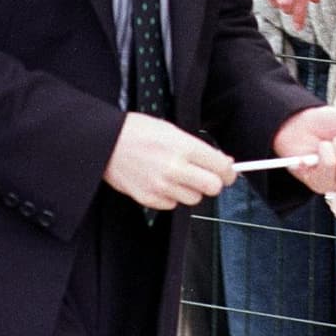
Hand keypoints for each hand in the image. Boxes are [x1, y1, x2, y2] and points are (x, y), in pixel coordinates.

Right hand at [103, 113, 235, 209]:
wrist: (106, 143)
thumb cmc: (138, 131)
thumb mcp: (173, 130)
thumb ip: (199, 148)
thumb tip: (223, 161)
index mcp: (184, 147)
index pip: (221, 167)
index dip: (229, 171)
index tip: (228, 172)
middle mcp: (175, 168)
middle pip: (213, 187)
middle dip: (214, 182)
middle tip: (208, 176)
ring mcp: (161, 186)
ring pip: (194, 199)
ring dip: (192, 190)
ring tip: (179, 176)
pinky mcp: (149, 199)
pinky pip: (173, 205)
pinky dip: (173, 196)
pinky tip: (163, 182)